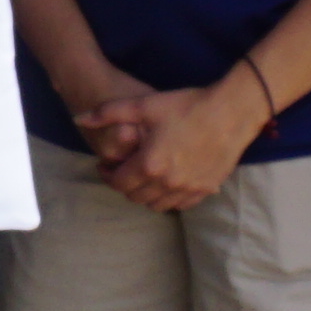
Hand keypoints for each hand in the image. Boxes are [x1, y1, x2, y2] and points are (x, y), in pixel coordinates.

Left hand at [100, 70, 269, 213]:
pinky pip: (181, 205)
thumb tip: (78, 119)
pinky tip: (168, 182)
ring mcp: (189, 189)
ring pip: (157, 205)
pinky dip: (169, 198)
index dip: (108, 175)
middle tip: (123, 170)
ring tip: (144, 177)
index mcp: (149, 164)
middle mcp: (168, 182)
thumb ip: (108, 113)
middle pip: (136, 197)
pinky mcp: (206, 189)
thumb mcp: (143, 104)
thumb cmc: (187, 105)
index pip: (119, 183)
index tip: (107, 166)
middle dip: (124, 185)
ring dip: (145, 195)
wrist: (232, 111)